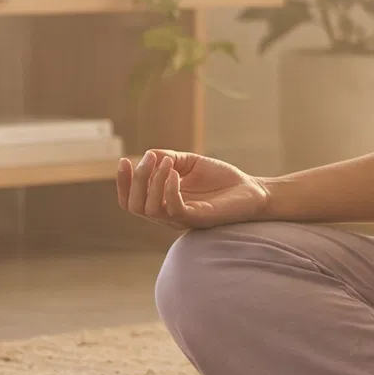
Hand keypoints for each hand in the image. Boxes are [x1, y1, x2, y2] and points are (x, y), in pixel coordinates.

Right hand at [116, 149, 270, 231]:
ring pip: (150, 209)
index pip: (130, 200)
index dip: (122, 183)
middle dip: (135, 180)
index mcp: (162, 201)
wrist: (251, 190)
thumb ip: (167, 158)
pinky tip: (175, 173)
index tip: (124, 161)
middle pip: (134, 205)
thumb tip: (147, 156)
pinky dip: (169, 189)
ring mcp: (181, 218)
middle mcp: (167, 213)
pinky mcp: (197, 218)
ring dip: (152, 182)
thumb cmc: (220, 179)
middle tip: (149, 160)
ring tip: (167, 163)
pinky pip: (174, 209)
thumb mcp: (189, 163)